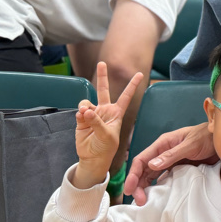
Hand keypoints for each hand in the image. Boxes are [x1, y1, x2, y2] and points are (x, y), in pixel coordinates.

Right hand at [72, 62, 142, 189]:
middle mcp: (105, 111)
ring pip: (87, 102)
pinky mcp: (82, 119)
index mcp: (116, 113)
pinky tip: (82, 118)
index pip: (126, 96)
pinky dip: (80, 113)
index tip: (140, 73)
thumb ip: (96, 121)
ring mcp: (93, 114)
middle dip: (103, 76)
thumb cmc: (106, 148)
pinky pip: (80, 110)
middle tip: (102, 63)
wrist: (93, 158)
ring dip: (85, 105)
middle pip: (104, 90)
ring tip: (85, 114)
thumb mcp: (106, 135)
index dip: (132, 85)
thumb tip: (85, 110)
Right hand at [123, 122, 215, 205]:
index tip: (130, 190)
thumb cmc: (207, 137)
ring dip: (147, 188)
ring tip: (144, 202)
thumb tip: (152, 165)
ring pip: (152, 176)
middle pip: (144, 170)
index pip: (141, 160)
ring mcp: (170, 161)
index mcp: (163, 144)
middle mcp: (163, 153)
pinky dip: (159, 187)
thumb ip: (172, 154)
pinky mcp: (178, 168)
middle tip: (138, 201)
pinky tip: (158, 197)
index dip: (133, 175)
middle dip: (138, 185)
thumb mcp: (191, 145)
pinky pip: (165, 179)